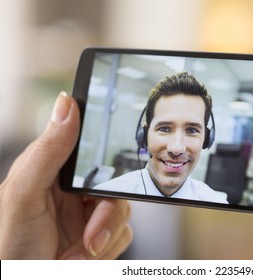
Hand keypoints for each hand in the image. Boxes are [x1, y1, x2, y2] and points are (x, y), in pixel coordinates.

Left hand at [0, 92, 132, 258]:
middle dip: (106, 213)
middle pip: (115, 184)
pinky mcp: (103, 237)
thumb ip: (47, 150)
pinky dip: (108, 249)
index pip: (89, 151)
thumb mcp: (24, 193)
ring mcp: (91, 216)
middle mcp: (76, 193)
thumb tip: (66, 105)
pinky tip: (84, 257)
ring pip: (124, 211)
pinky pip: (125, 234)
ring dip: (106, 235)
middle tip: (91, 233)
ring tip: (80, 252)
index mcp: (56, 174)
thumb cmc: (9, 245)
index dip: (105, 151)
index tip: (110, 160)